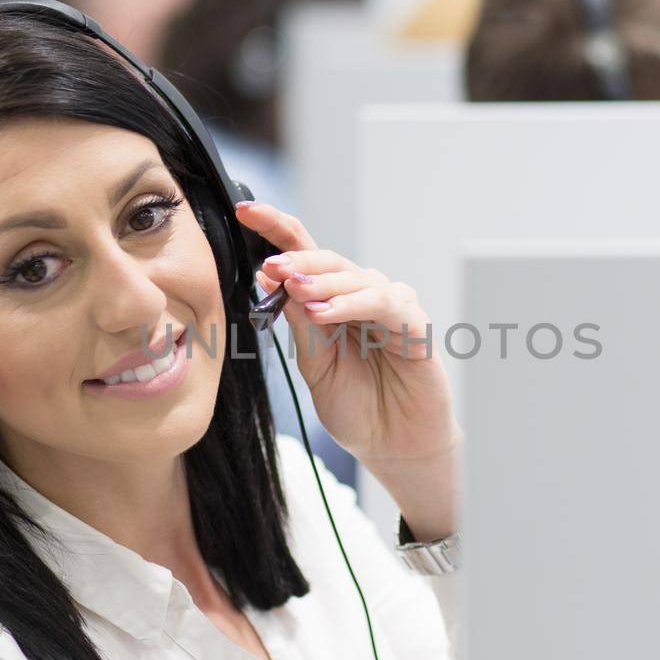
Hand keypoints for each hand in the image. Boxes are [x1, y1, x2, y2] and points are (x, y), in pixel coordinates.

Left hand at [234, 201, 460, 502]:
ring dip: (323, 281)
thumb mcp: (315, 364)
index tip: (244, 211)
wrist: (393, 448)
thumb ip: (299, 324)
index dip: (276, 230)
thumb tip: (270, 279)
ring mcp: (391, 309)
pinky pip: (383, 303)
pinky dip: (353, 304)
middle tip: (271, 265)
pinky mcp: (415, 326)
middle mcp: (363, 298)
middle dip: (298, 259)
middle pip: (330, 261)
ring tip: (294, 287)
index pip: (304, 257)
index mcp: (334, 303)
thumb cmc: (358, 408)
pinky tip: (326, 312)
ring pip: (356, 277)